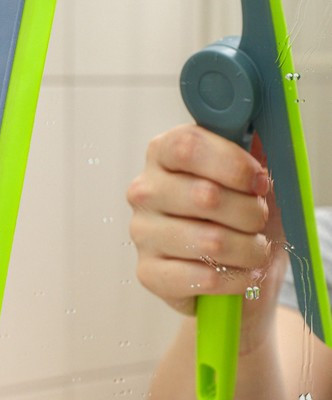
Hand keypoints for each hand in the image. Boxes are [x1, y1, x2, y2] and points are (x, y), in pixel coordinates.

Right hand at [127, 124, 286, 350]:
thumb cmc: (240, 213)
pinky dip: (236, 278)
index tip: (259, 180)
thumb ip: (251, 144)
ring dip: (248, 249)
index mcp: (162, 154)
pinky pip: (204, 277)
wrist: (236, 268)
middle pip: (204, 195)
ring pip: (210, 241)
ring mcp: (141, 232)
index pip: (187, 146)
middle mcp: (144, 190)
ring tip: (253, 249)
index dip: (232, 164)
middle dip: (249, 212)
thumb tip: (259, 120)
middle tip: (258, 219)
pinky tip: (239, 273)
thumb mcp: (250, 173)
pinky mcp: (147, 272)